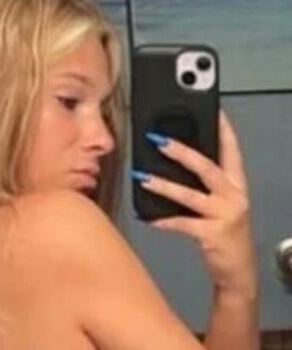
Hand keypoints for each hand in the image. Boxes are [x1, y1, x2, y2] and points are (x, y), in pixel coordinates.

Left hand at [142, 111, 256, 298]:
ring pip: (190, 195)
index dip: (223, 130)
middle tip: (159, 139)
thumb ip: (204, 183)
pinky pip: (183, 224)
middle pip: (207, 167)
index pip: (231, 150)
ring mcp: (225, 215)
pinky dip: (164, 220)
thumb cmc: (225, 230)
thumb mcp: (221, 202)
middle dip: (182, 152)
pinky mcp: (214, 234)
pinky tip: (147, 217)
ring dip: (163, 185)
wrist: (238, 269)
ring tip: (142, 176)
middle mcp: (233, 196)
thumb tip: (174, 160)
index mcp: (236, 184)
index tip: (214, 110)